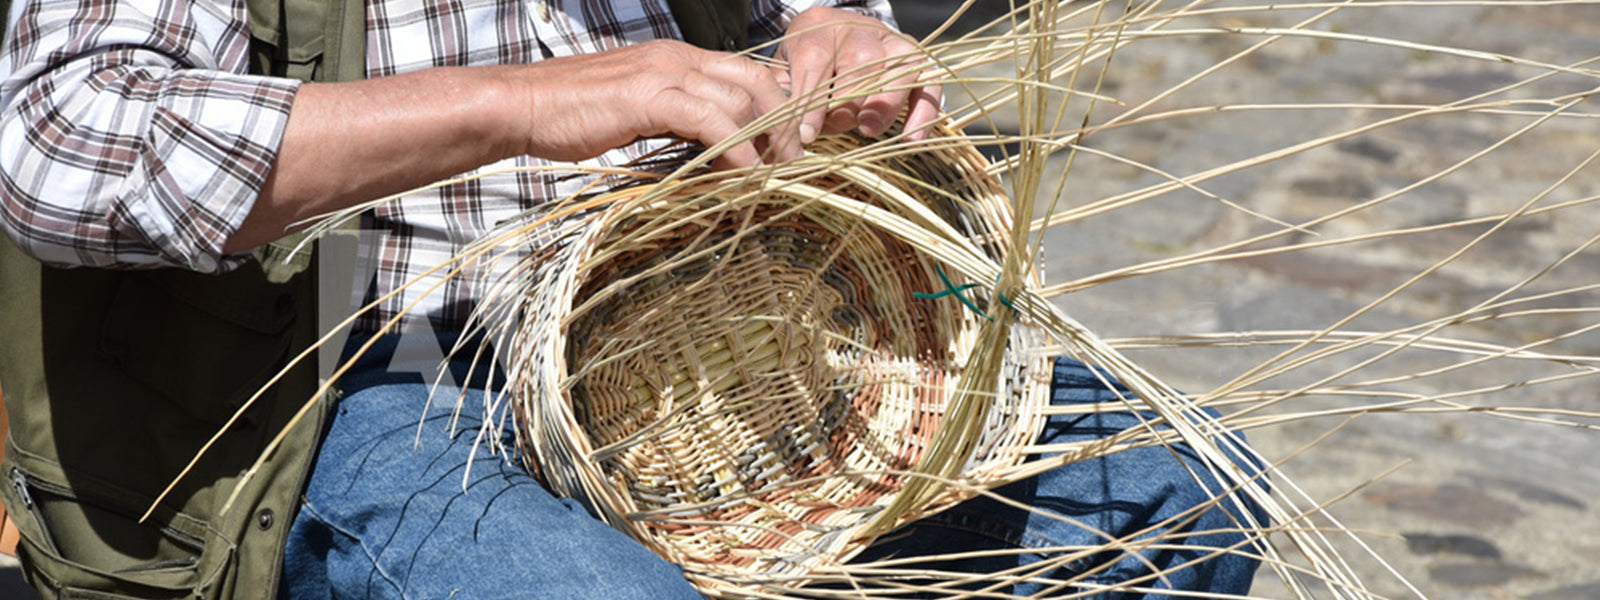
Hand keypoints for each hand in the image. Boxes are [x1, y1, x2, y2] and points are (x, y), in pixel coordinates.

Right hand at [501, 40, 802, 168]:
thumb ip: (675, 119)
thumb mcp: (637, 111)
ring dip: (765, 142)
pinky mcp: (649, 96)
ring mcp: (664, 73)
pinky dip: (735, 149)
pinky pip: (711, 120)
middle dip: (784, 123)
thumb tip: (710, 151)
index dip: (775, 108)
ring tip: (773, 176)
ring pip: (741, 99)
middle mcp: (678, 57)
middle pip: (757, 80)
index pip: (747, 72)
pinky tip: (744, 174)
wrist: (522, 105)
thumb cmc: (572, 115)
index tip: (786, 146)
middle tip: (793, 162)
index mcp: (677, 57)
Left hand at [778, 7, 941, 142]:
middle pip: (860, 60)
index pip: (815, 60)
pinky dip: (923, 113)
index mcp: (818, 28)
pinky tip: (912, 139)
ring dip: (884, 103)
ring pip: (898, 67)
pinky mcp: (917, 62)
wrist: (837, 43)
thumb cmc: (805, 65)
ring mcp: (892, 43)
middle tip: (839, 126)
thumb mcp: (784, 72)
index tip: (806, 134)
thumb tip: (783, 135)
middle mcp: (859, 30)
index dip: (812, 99)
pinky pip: (927, 86)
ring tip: (869, 130)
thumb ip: (783, 97)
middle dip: (849, 99)